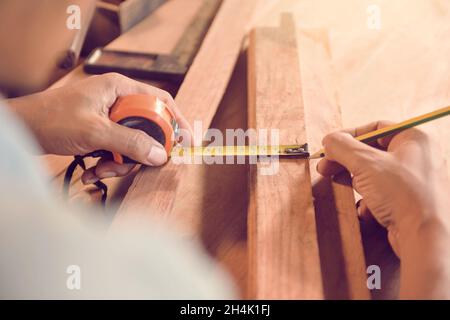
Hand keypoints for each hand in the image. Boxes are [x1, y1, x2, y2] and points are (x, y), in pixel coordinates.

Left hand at [8, 73, 192, 183]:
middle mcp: (118, 100)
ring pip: (133, 143)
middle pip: (148, 127)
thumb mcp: (95, 132)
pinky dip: (108, 163)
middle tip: (130, 164)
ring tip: (100, 170)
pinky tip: (92, 171)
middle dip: (139, 151)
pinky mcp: (101, 132)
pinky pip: (117, 149)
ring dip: (120, 161)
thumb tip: (162, 154)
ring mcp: (109, 117)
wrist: (21, 129)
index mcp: (120, 88)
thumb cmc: (50, 119)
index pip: (161, 102)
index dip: (177, 122)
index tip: (187, 143)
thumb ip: (131, 142)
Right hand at [317, 121, 449, 256]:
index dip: (349, 136)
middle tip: (326, 168)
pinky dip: (368, 201)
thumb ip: (342, 147)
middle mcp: (416, 157)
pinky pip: (381, 193)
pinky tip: (366, 210)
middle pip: (371, 152)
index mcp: (414, 139)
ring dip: (356, 183)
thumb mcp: (365, 163)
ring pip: (373, 174)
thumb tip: (329, 140)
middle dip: (347, 162)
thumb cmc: (404, 195)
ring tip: (345, 188)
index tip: (330, 145)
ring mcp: (413, 180)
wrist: (424, 237)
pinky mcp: (408, 201)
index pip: (375, 128)